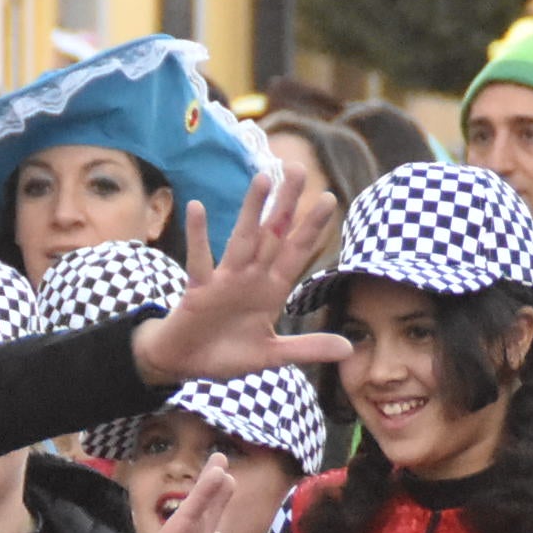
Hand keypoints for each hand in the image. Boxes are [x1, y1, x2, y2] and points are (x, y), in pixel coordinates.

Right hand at [129, 166, 352, 387]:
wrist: (185, 364)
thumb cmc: (227, 355)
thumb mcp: (271, 356)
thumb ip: (306, 349)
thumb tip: (348, 348)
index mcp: (270, 290)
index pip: (295, 253)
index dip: (311, 228)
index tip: (329, 198)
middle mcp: (250, 278)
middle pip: (272, 234)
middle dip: (286, 204)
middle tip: (298, 168)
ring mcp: (224, 280)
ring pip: (242, 239)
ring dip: (252, 210)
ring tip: (263, 178)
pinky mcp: (199, 290)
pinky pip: (199, 260)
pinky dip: (198, 236)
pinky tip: (196, 207)